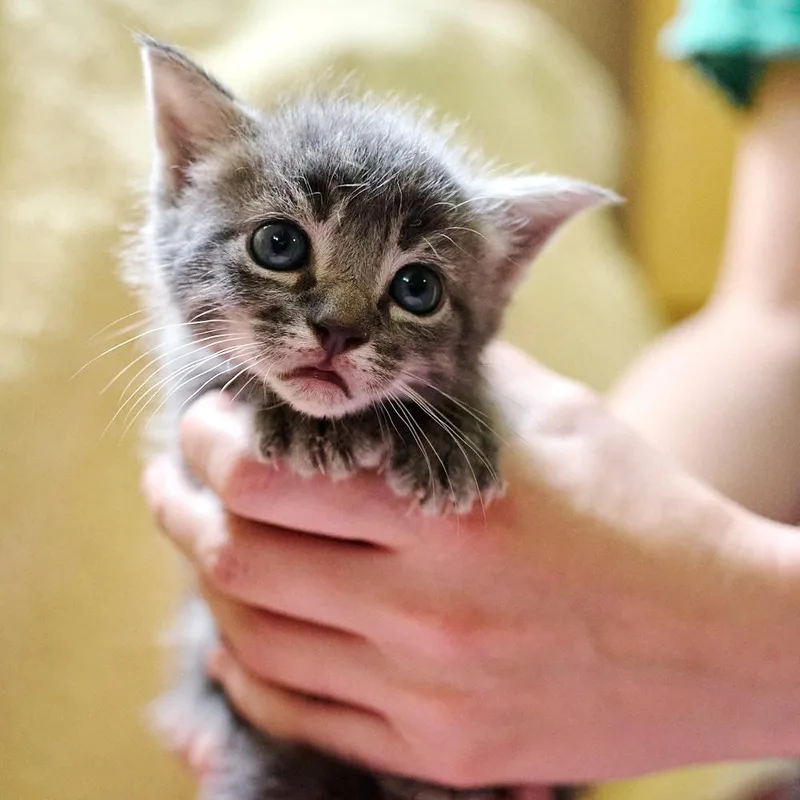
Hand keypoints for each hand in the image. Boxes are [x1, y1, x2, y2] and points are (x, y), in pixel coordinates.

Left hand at [143, 343, 799, 786]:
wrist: (726, 638)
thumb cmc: (644, 511)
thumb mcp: (553, 419)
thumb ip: (451, 384)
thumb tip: (373, 360)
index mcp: (454, 510)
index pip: (263, 474)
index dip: (209, 439)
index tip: (207, 421)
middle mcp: (429, 610)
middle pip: (236, 559)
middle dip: (180, 504)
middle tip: (173, 474)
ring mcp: (429, 693)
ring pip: (254, 639)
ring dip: (209, 579)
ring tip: (205, 538)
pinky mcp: (440, 748)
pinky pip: (299, 714)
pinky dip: (250, 667)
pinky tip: (245, 630)